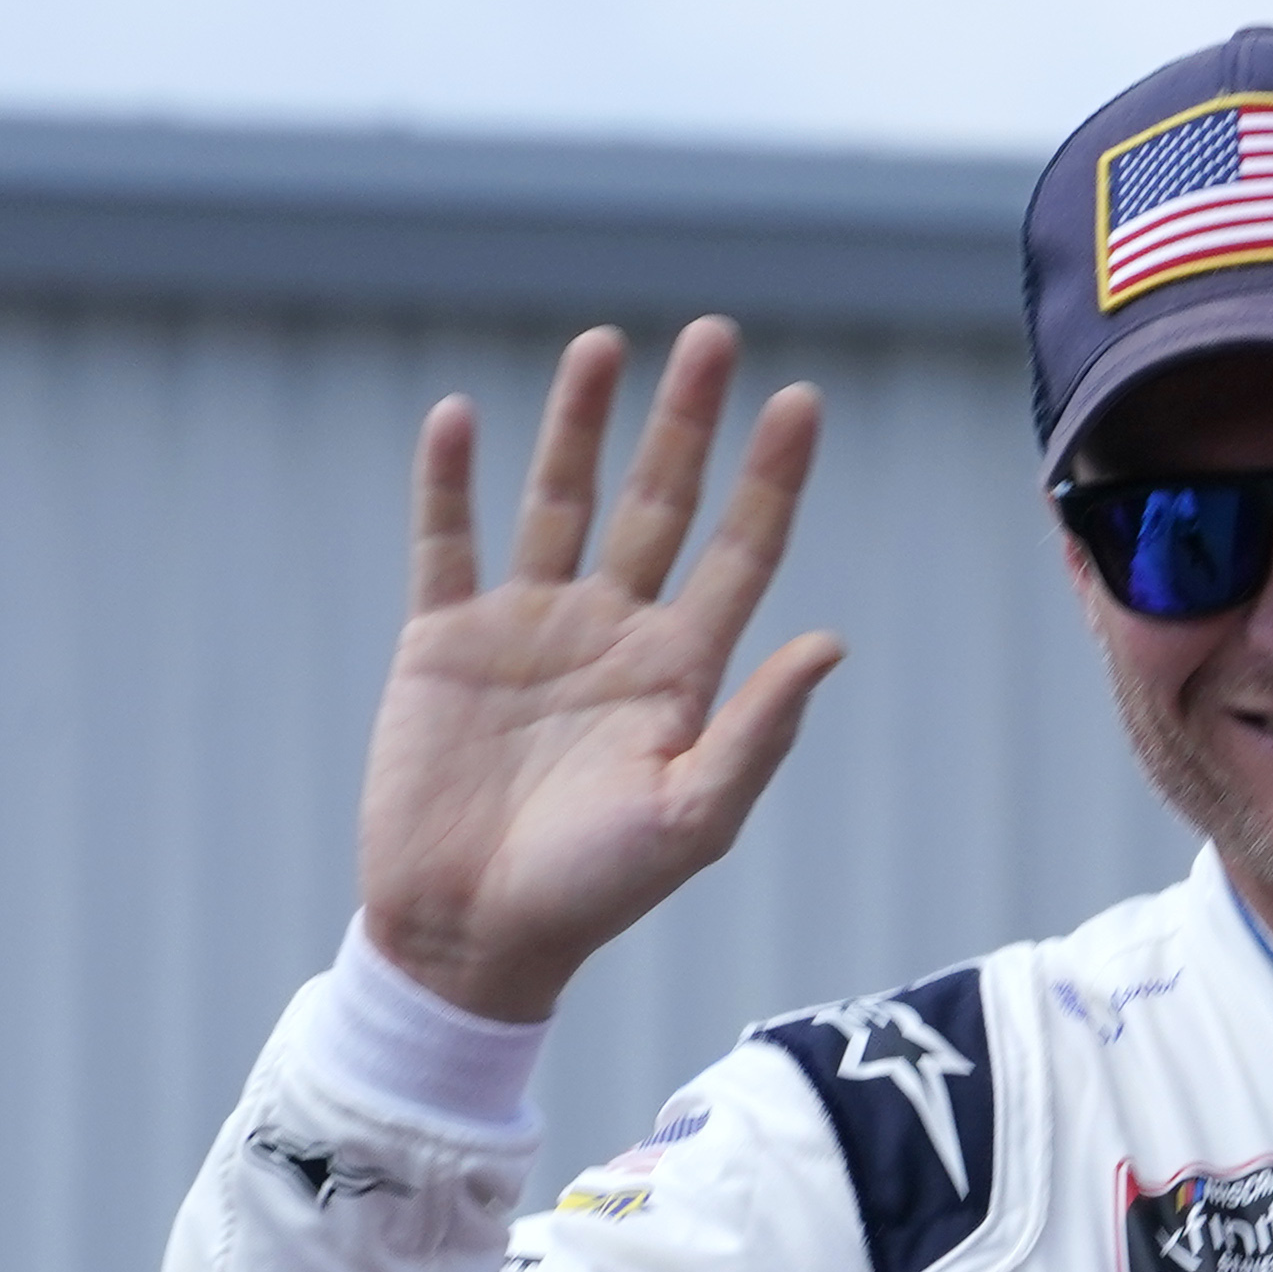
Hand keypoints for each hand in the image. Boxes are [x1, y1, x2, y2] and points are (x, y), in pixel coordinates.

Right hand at [359, 318, 840, 1024]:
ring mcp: (527, 630)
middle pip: (660, 504)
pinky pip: (447, 541)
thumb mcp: (692, 819)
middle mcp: (612, 635)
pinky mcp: (443, 640)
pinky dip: (447, 480)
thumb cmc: (592, 893)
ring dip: (578, 424)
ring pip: (559, 500)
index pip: (740, 554)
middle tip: (714, 337)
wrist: (469, 933)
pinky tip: (460, 416)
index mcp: (681, 675)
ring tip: (603, 343)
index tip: (799, 403)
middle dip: (687, 423)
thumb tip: (829, 642)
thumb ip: (757, 731)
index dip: (770, 481)